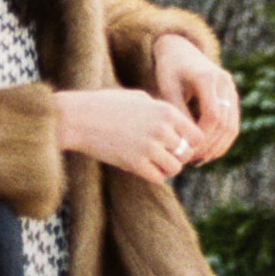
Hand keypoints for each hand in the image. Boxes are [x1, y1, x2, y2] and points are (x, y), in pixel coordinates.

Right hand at [54, 84, 200, 183]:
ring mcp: (149, 147)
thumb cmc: (106, 105)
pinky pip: (159, 178)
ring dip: (167, 167)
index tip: (179, 144)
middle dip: (178, 155)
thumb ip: (161, 110)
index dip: (190, 142)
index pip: (197, 134)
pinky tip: (144, 167)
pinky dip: (155, 175)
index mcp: (166, 110)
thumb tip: (179, 126)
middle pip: (187, 152)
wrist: (78, 118)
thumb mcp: (139, 97)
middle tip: (165, 154)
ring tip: (155, 162)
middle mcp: (162, 129)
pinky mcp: (135, 164)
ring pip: (175, 168)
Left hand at [153, 34, 240, 164]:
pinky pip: (232, 122)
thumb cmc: (169, 69)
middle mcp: (224, 82)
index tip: (188, 150)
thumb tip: (186, 142)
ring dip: (219, 146)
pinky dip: (222, 139)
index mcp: (207, 78)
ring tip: (201, 159)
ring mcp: (231, 89)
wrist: (180, 48)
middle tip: (194, 160)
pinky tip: (208, 151)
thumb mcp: (168, 88)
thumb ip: (178, 113)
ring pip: (232, 125)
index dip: (202, 136)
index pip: (212, 116)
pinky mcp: (231, 95)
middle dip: (211, 145)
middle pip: (225, 123)